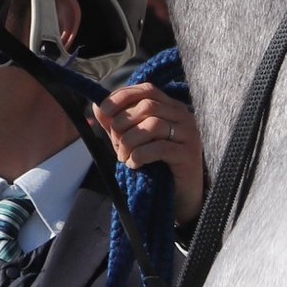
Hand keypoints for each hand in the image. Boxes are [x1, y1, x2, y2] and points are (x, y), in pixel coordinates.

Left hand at [94, 83, 205, 228]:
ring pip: (153, 125)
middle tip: (116, 145)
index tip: (104, 110)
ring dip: (130, 142)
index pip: (147, 89)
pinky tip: (135, 164)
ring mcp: (189, 134)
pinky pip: (159, 148)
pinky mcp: (189, 154)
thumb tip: (97, 106)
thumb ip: (116, 123)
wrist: (180, 196)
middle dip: (123, 124)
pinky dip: (140, 155)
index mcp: (171, 107)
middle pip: (148, 106)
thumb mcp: (132, 140)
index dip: (123, 96)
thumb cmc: (156, 164)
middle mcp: (183, 116)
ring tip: (124, 157)